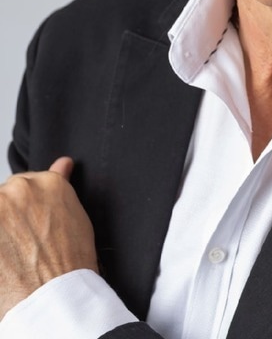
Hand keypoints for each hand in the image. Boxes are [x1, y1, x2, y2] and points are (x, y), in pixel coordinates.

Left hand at [0, 157, 97, 318]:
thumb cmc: (70, 262)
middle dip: (11, 215)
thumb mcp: (76, 218)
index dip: (27, 209)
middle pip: (7, 194)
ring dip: (2, 227)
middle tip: (21, 243)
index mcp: (49, 182)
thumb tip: (63, 163)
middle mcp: (22, 188)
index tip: (29, 227)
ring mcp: (0, 206)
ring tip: (11, 253)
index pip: (28, 184)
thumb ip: (62, 186)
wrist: (55, 296)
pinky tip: (5, 259)